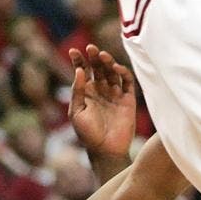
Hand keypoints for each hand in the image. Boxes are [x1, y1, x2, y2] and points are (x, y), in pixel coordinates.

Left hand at [69, 44, 135, 158]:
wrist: (106, 151)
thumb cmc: (88, 133)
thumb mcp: (77, 111)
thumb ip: (77, 91)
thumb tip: (79, 70)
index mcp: (87, 91)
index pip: (83, 70)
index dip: (78, 60)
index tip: (73, 51)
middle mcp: (101, 89)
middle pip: (98, 67)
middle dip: (94, 57)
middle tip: (90, 48)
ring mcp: (114, 94)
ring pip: (112, 72)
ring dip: (107, 61)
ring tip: (101, 55)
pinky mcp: (128, 100)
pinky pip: (127, 82)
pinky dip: (123, 72)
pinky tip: (116, 68)